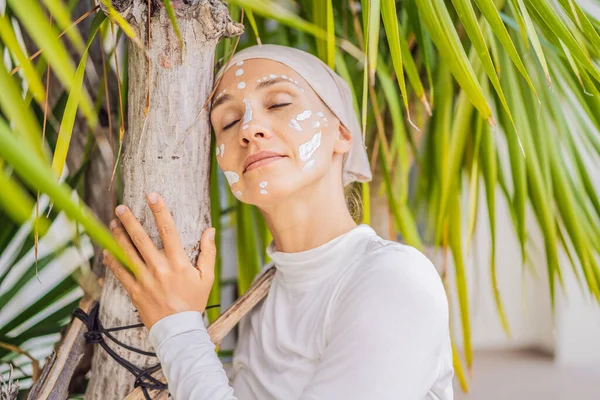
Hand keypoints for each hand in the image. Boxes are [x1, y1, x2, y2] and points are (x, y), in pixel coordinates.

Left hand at [102, 192, 215, 328]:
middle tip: (120, 207)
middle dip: (130, 220)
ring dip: (118, 236)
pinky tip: (106, 250)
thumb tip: (210, 230)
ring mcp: (145, 280)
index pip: (168, 230)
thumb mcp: (207, 277)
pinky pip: (120, 273)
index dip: (160, 211)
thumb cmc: (194, 301)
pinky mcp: (135, 291)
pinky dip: (112, 261)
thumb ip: (208, 252)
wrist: (179, 330)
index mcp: (179, 262)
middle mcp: (160, 268)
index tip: (152, 195)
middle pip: (141, 238)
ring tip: (112, 223)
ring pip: (127, 253)